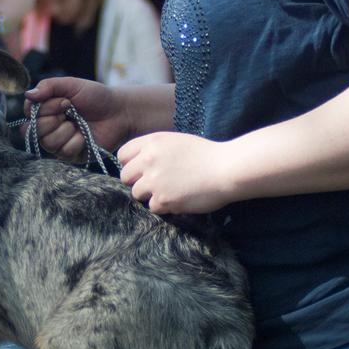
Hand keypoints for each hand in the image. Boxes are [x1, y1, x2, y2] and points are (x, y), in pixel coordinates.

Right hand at [23, 77, 128, 161]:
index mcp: (46, 110)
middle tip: (71, 110)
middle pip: (34, 130)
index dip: (43, 109)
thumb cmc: (96, 96)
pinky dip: (76, 141)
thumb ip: (48, 86)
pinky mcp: (71, 155)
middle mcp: (49, 127)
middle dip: (54, 118)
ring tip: (79, 123)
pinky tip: (85, 136)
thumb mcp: (71, 85)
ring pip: (48, 143)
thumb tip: (28, 94)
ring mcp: (59, 142)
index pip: (28, 114)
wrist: (120, 112)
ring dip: (65, 130)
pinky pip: (64, 152)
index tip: (63, 100)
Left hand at [117, 132, 235, 213]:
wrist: (226, 169)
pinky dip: (164, 206)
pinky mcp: (163, 200)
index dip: (130, 164)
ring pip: (137, 193)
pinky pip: (153, 207)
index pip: (122, 155)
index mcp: (151, 142)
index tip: (139, 170)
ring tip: (169, 191)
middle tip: (155, 183)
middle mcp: (148, 160)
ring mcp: (154, 181)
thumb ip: (154, 150)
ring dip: (150, 195)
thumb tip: (138, 164)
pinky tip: (179, 198)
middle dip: (137, 181)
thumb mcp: (175, 142)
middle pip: (125, 177)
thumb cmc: (205, 154)